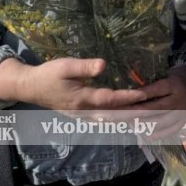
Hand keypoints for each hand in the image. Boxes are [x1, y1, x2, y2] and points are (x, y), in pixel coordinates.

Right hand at [0, 57, 147, 112]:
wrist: (31, 87)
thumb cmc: (49, 74)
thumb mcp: (65, 66)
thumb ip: (84, 66)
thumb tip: (103, 65)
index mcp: (83, 99)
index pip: (111, 100)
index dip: (129, 98)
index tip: (145, 94)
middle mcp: (86, 111)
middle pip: (115, 115)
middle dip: (135, 113)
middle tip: (154, 110)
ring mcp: (84, 116)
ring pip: (111, 121)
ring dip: (129, 119)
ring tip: (147, 115)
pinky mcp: (83, 116)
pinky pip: (105, 120)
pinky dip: (119, 120)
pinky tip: (129, 117)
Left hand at [124, 67, 185, 136]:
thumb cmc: (170, 78)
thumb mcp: (161, 75)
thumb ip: (147, 83)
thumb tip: (125, 92)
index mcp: (172, 85)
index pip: (151, 92)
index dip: (135, 98)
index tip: (118, 101)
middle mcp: (178, 100)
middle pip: (153, 109)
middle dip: (133, 113)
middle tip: (116, 116)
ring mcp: (182, 113)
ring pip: (159, 123)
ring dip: (141, 125)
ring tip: (127, 124)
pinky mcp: (183, 123)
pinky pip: (167, 132)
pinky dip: (153, 135)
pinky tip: (141, 134)